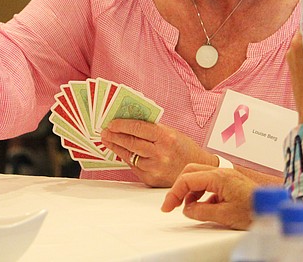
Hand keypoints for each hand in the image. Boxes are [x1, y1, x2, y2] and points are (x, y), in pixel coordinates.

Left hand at [101, 120, 216, 187]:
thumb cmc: (184, 148)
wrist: (197, 169)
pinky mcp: (150, 179)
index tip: (112, 123)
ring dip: (116, 147)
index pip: (138, 128)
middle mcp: (160, 153)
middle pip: (131, 142)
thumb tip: (129, 124)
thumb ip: (152, 130)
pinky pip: (134, 166)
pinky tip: (121, 152)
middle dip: (115, 136)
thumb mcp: (172, 133)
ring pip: (129, 155)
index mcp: (166, 137)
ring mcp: (155, 168)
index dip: (122, 125)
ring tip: (108, 140)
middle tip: (105, 131)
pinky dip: (127, 158)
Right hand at [161, 163, 255, 229]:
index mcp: (219, 177)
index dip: (173, 193)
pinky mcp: (230, 182)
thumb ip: (202, 212)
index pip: (187, 179)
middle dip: (179, 187)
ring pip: (200, 176)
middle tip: (172, 204)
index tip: (167, 207)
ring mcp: (226, 176)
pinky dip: (201, 193)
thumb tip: (187, 210)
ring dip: (190, 191)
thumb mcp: (224, 215)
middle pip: (191, 172)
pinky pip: (209, 183)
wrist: (273, 209)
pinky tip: (202, 206)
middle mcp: (222, 172)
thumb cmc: (254, 210)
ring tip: (187, 207)